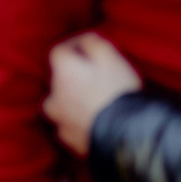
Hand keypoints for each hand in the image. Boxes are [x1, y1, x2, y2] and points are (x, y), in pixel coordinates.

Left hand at [43, 33, 140, 155]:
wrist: (126, 136)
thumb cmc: (118, 91)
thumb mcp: (110, 57)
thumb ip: (93, 43)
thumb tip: (85, 40)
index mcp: (62, 73)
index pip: (59, 50)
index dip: (74, 44)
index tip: (90, 44)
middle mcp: (55, 96)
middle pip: (58, 78)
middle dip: (73, 74)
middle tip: (95, 74)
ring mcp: (61, 121)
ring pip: (58, 105)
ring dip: (69, 100)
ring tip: (90, 100)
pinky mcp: (71, 141)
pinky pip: (69, 128)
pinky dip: (77, 122)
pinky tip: (91, 122)